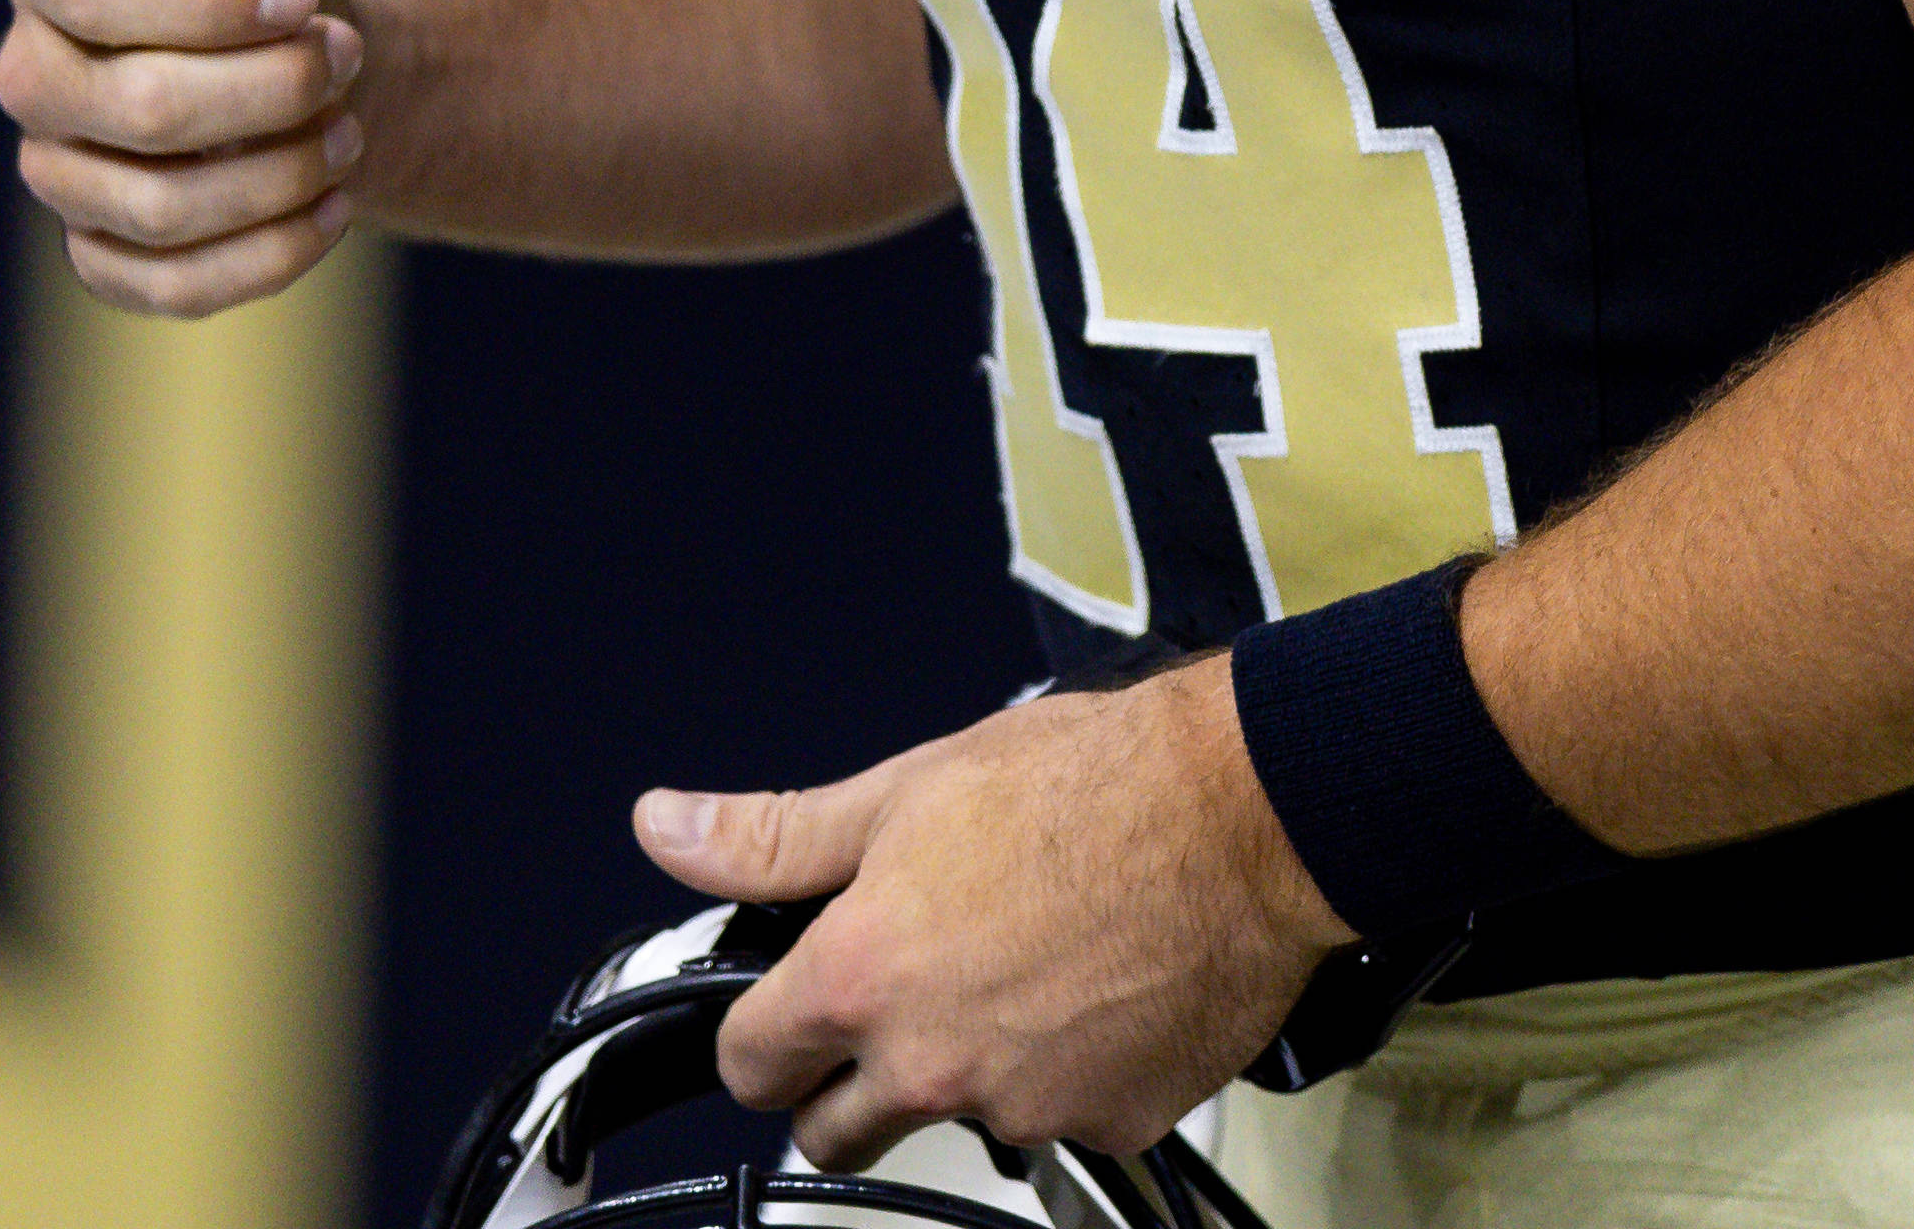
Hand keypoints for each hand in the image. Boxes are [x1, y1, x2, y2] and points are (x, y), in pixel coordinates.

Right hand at [0, 0, 370, 313]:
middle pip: (141, 115)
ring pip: (157, 210)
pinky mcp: (103, 250)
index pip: (104, 2)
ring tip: (347, 126)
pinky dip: (263, 255)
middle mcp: (33, 72)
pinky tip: (329, 207)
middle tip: (347, 54)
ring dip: (280, 175)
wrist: (314, 40)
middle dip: (272, 91)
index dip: (216, 8)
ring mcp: (59, 169)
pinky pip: (163, 285)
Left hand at [640, 663, 1350, 1169]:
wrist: (1246, 811)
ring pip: (958, 1117)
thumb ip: (775, 836)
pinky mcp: (1109, 1126)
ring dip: (972, 1067)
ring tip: (1028, 964)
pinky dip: (1070, 1074)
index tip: (795, 1004)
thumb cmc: (1091, 784)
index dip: (765, 1028)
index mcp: (859, 979)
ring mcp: (1022, 1107)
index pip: (748, 1064)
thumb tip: (667, 829)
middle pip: (834, 1129)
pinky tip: (1099, 991)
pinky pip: (1063, 1119)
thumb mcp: (906, 788)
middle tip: (907, 994)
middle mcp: (929, 1065)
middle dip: (848, 1078)